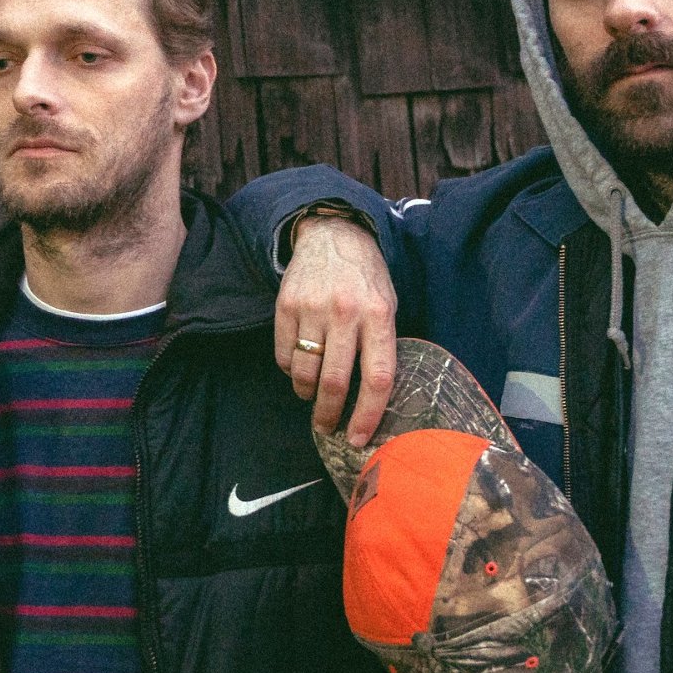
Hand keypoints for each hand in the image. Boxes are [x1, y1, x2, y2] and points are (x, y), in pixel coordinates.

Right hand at [275, 215, 400, 446]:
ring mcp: (313, 308)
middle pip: (335, 382)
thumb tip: (372, 399)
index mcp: (379, 316)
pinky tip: (300, 365)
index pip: (377, 377)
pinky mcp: (286, 305)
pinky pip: (284, 355)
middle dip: (329, 414)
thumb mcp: (387, 304)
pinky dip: (291, 369)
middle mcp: (346, 313)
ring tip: (312, 396)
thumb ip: (381, 345)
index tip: (358, 438)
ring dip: (307, 394)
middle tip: (326, 427)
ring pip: (305, 373)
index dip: (368, 414)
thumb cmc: (365, 278)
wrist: (331, 234)